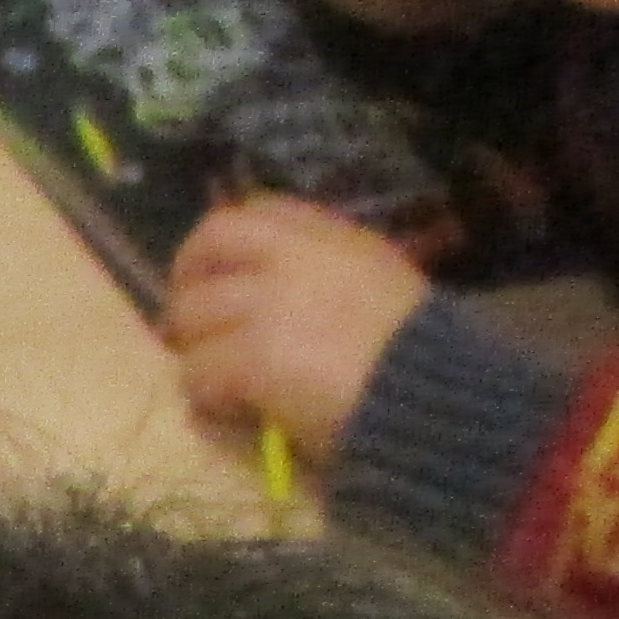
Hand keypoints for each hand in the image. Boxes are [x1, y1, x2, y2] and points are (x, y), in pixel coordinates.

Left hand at [162, 194, 432, 455]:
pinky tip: (225, 406)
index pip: (259, 212)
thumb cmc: (420, 355)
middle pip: (211, 242)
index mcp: (334, 239)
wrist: (430, 399)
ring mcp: (268, 303)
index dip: (223, 242)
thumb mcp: (383, 287)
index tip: (216, 273)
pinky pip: (197, 369)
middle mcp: (296, 258)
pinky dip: (203, 392)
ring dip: (195, 347)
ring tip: (213, 377)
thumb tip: (274, 293)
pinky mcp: (251, 356)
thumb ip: (329, 277)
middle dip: (188, 280)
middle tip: (188, 323)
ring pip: (192, 312)